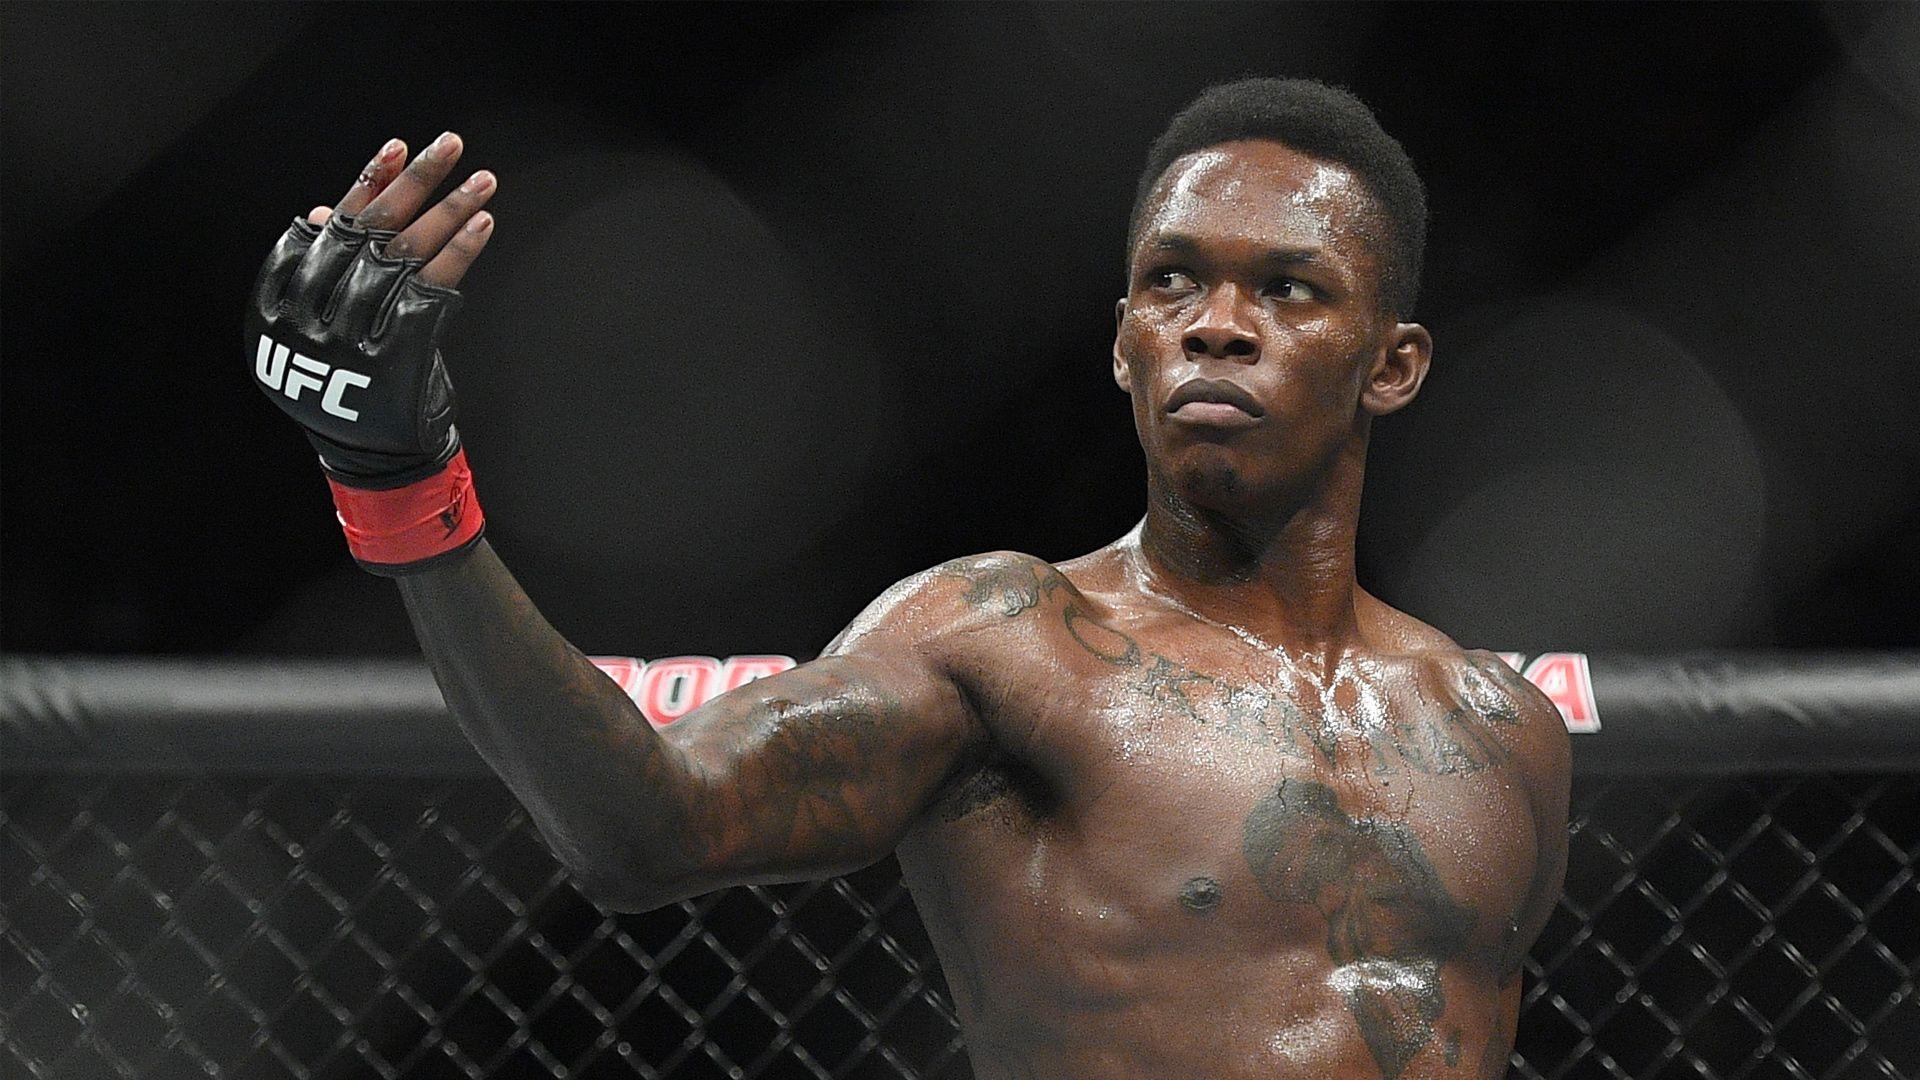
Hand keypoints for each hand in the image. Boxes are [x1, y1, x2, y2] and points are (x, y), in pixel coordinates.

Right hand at [246, 133, 498, 572]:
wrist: (374, 461)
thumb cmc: (350, 387)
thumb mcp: (317, 331)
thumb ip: (318, 274)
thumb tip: (315, 213)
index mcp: (280, 306)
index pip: (329, 229)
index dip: (364, 186)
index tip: (396, 148)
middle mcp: (311, 318)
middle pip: (369, 232)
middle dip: (415, 183)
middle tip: (451, 142)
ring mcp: (352, 335)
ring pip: (405, 255)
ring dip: (449, 211)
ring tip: (484, 178)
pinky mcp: (395, 353)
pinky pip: (433, 288)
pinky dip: (460, 251)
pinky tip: (485, 222)